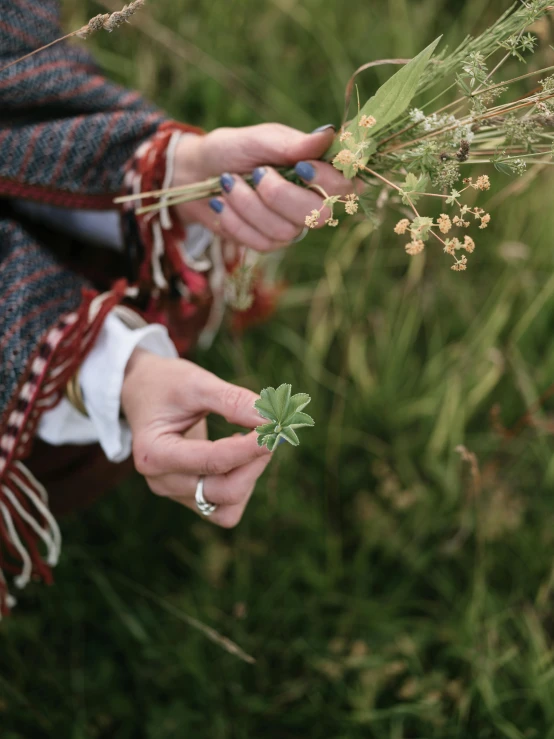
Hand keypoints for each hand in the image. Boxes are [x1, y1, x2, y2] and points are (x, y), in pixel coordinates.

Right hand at [121, 348, 271, 527]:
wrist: (143, 392)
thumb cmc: (166, 384)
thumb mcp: (196, 382)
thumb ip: (232, 400)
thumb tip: (271, 419)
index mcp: (154, 453)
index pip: (213, 461)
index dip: (251, 447)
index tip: (277, 428)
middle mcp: (161, 481)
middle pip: (224, 490)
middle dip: (254, 461)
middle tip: (270, 429)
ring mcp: (175, 493)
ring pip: (227, 505)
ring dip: (250, 476)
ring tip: (250, 441)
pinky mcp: (189, 496)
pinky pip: (225, 508)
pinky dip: (242, 486)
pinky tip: (239, 457)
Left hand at [172, 123, 352, 251]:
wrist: (194, 174)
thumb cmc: (230, 150)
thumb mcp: (258, 139)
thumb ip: (292, 143)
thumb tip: (329, 134)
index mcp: (316, 170)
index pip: (345, 186)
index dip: (328, 181)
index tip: (300, 166)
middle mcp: (310, 201)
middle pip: (319, 215)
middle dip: (281, 196)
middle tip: (257, 173)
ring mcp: (290, 225)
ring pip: (284, 230)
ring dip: (248, 205)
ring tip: (228, 183)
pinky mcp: (267, 242)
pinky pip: (260, 242)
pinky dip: (235, 220)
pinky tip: (221, 204)